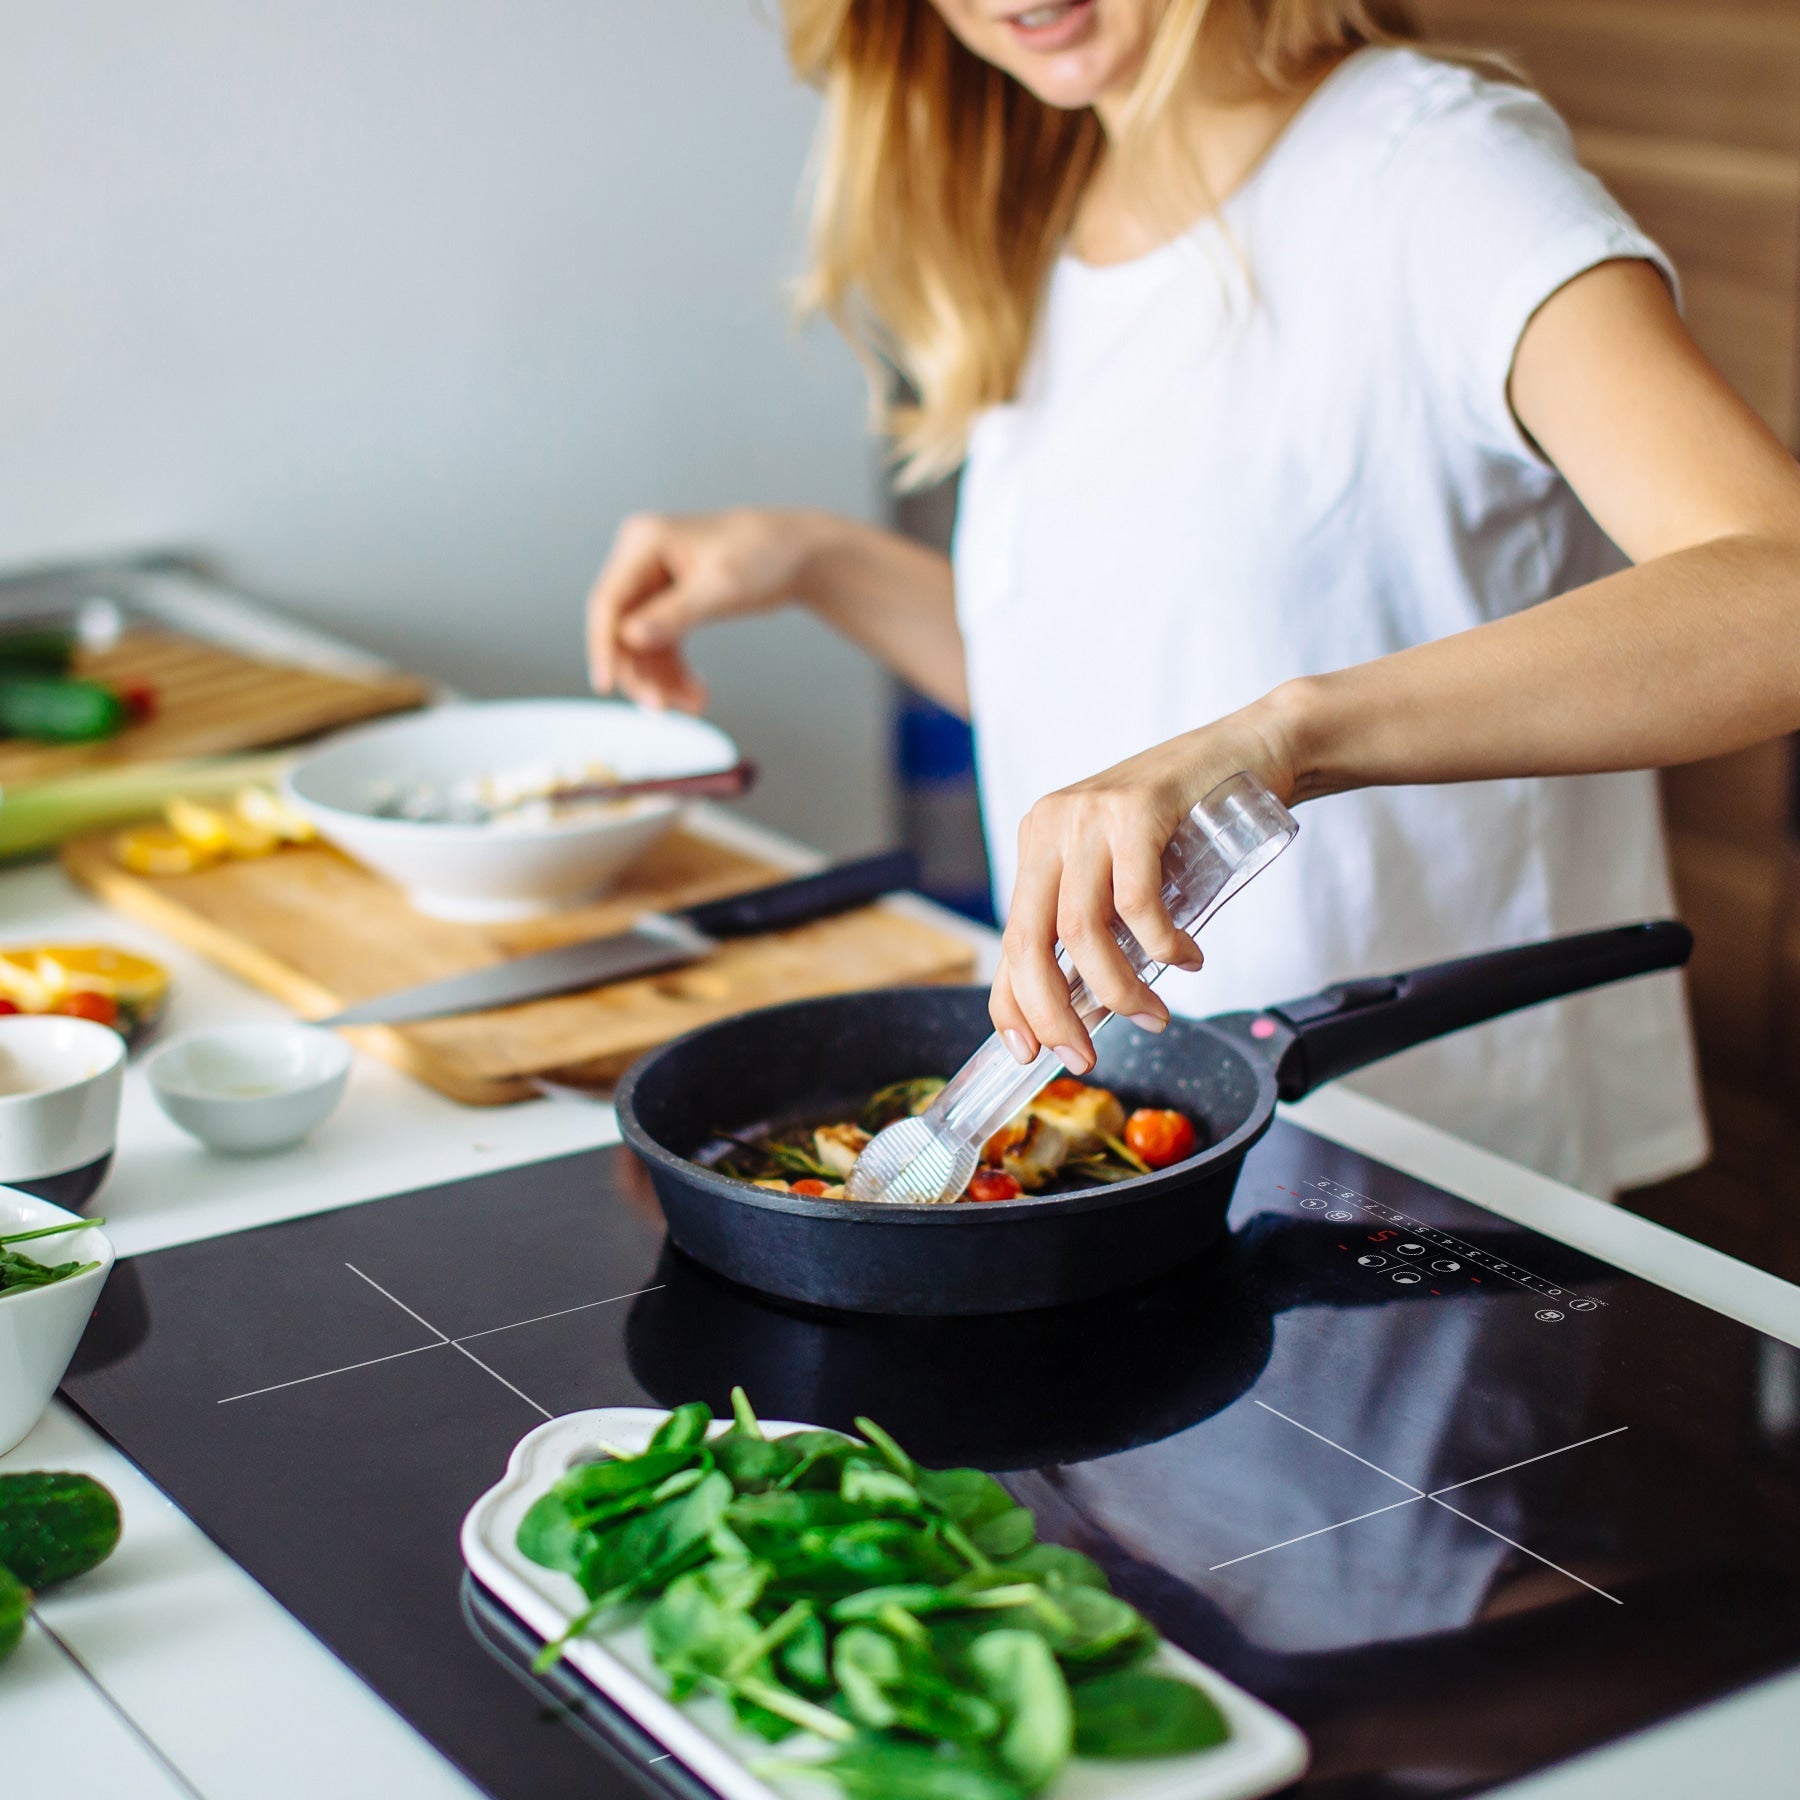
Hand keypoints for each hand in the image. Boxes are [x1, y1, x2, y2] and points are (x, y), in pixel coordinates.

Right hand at [587, 508, 834, 710]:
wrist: (799, 553)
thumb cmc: (765, 555)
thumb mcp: (721, 587)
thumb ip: (675, 614)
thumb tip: (629, 638)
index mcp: (645, 542)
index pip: (608, 600)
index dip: (603, 646)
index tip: (606, 685)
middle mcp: (642, 559)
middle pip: (621, 627)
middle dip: (641, 671)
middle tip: (661, 708)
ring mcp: (655, 582)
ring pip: (641, 644)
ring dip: (662, 679)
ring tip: (693, 705)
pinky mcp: (671, 602)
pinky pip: (662, 645)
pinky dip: (676, 672)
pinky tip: (696, 693)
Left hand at [989, 703, 1298, 1073]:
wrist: (1252, 749)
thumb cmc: (1192, 820)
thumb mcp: (1126, 871)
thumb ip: (1101, 922)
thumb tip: (1084, 1007)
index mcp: (1038, 843)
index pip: (1009, 940)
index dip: (1011, 1005)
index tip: (1028, 1054)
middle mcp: (1050, 826)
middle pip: (1028, 942)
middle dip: (1053, 1014)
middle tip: (1083, 1056)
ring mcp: (1088, 814)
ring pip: (1080, 931)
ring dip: (1117, 990)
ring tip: (1154, 1014)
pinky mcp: (1134, 808)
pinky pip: (1135, 903)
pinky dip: (1161, 946)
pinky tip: (1186, 958)